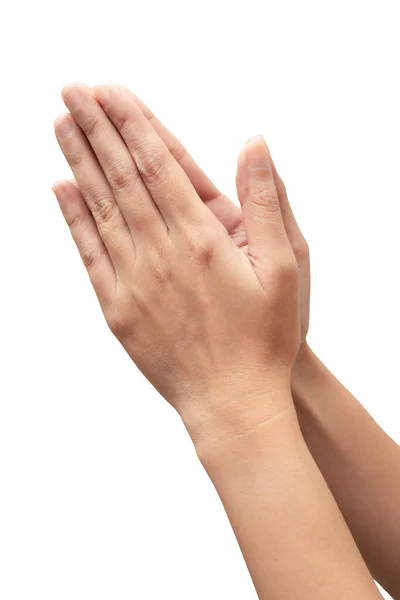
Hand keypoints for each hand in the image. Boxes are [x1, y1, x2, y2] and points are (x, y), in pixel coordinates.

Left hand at [53, 84, 299, 443]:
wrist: (232, 401)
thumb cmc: (264, 337)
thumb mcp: (285, 266)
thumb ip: (268, 202)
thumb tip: (254, 144)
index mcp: (201, 239)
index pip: (158, 166)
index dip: (132, 124)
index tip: (109, 92)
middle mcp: (160, 253)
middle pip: (122, 178)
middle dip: (97, 129)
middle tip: (74, 91)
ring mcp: (133, 281)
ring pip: (100, 208)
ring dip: (79, 163)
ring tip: (61, 124)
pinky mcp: (117, 308)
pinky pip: (89, 253)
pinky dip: (73, 218)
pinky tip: (60, 189)